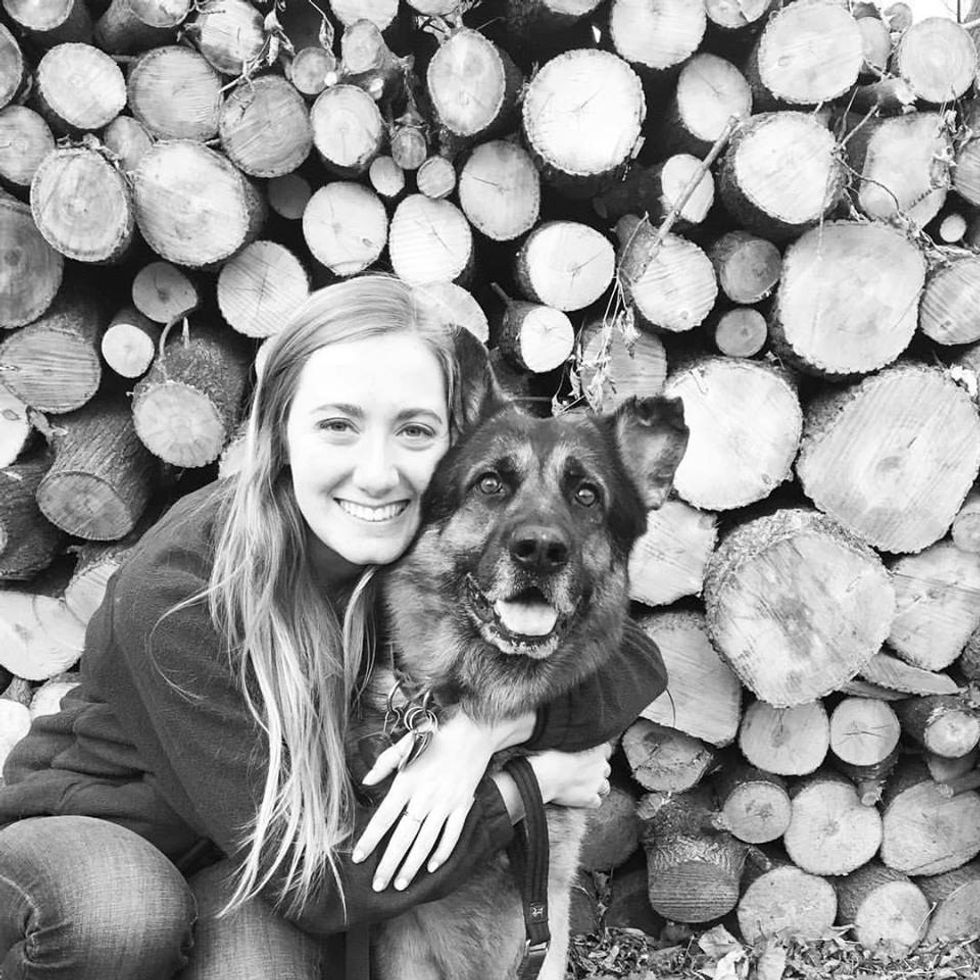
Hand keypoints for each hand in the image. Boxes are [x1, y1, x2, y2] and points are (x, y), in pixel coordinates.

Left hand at [351, 710, 502, 890]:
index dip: (370, 839)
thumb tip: (366, 782)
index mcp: (408, 781)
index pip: (384, 817)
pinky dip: (442, 853)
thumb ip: (384, 762)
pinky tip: (432, 868)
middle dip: (389, 864)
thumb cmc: (437, 734)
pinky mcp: (463, 805)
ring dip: (412, 866)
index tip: (359, 858)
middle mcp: (425, 796)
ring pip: (426, 842)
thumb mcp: (407, 742)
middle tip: (378, 886)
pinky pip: (452, 836)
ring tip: (400, 884)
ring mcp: (446, 803)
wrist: (475, 730)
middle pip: (404, 837)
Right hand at [529, 743, 613, 809]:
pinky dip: (590, 800)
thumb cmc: (550, 753)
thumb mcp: (564, 740)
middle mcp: (601, 765)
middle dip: (596, 771)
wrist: (547, 774)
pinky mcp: (591, 798)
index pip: (606, 751)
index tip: (587, 757)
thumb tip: (570, 739)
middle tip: (581, 772)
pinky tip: (580, 798)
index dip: (597, 755)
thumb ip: (575, 740)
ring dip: (596, 787)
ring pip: (605, 787)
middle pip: (605, 769)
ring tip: (582, 786)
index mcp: (597, 747)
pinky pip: (597, 802)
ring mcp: (597, 783)